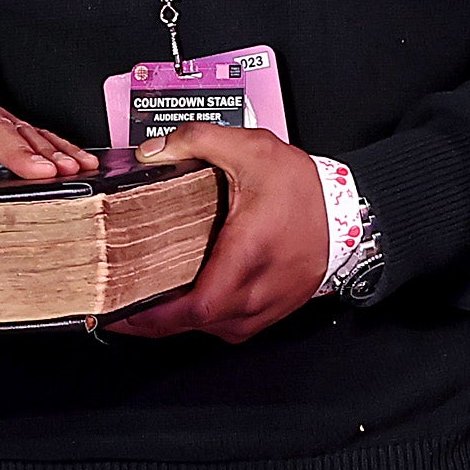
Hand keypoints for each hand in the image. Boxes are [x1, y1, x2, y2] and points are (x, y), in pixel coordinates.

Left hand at [109, 123, 333, 340]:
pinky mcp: (275, 308)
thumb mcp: (250, 148)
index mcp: (248, 254)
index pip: (197, 306)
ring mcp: (269, 305)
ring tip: (141, 300)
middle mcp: (259, 290)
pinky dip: (203, 318)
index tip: (119, 310)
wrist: (354, 212)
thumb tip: (153, 151)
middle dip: (151, 319)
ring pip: (213, 329)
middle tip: (114, 301)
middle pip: (195, 323)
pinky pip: (231, 326)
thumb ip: (197, 141)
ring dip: (177, 321)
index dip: (153, 316)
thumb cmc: (307, 189)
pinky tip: (182, 301)